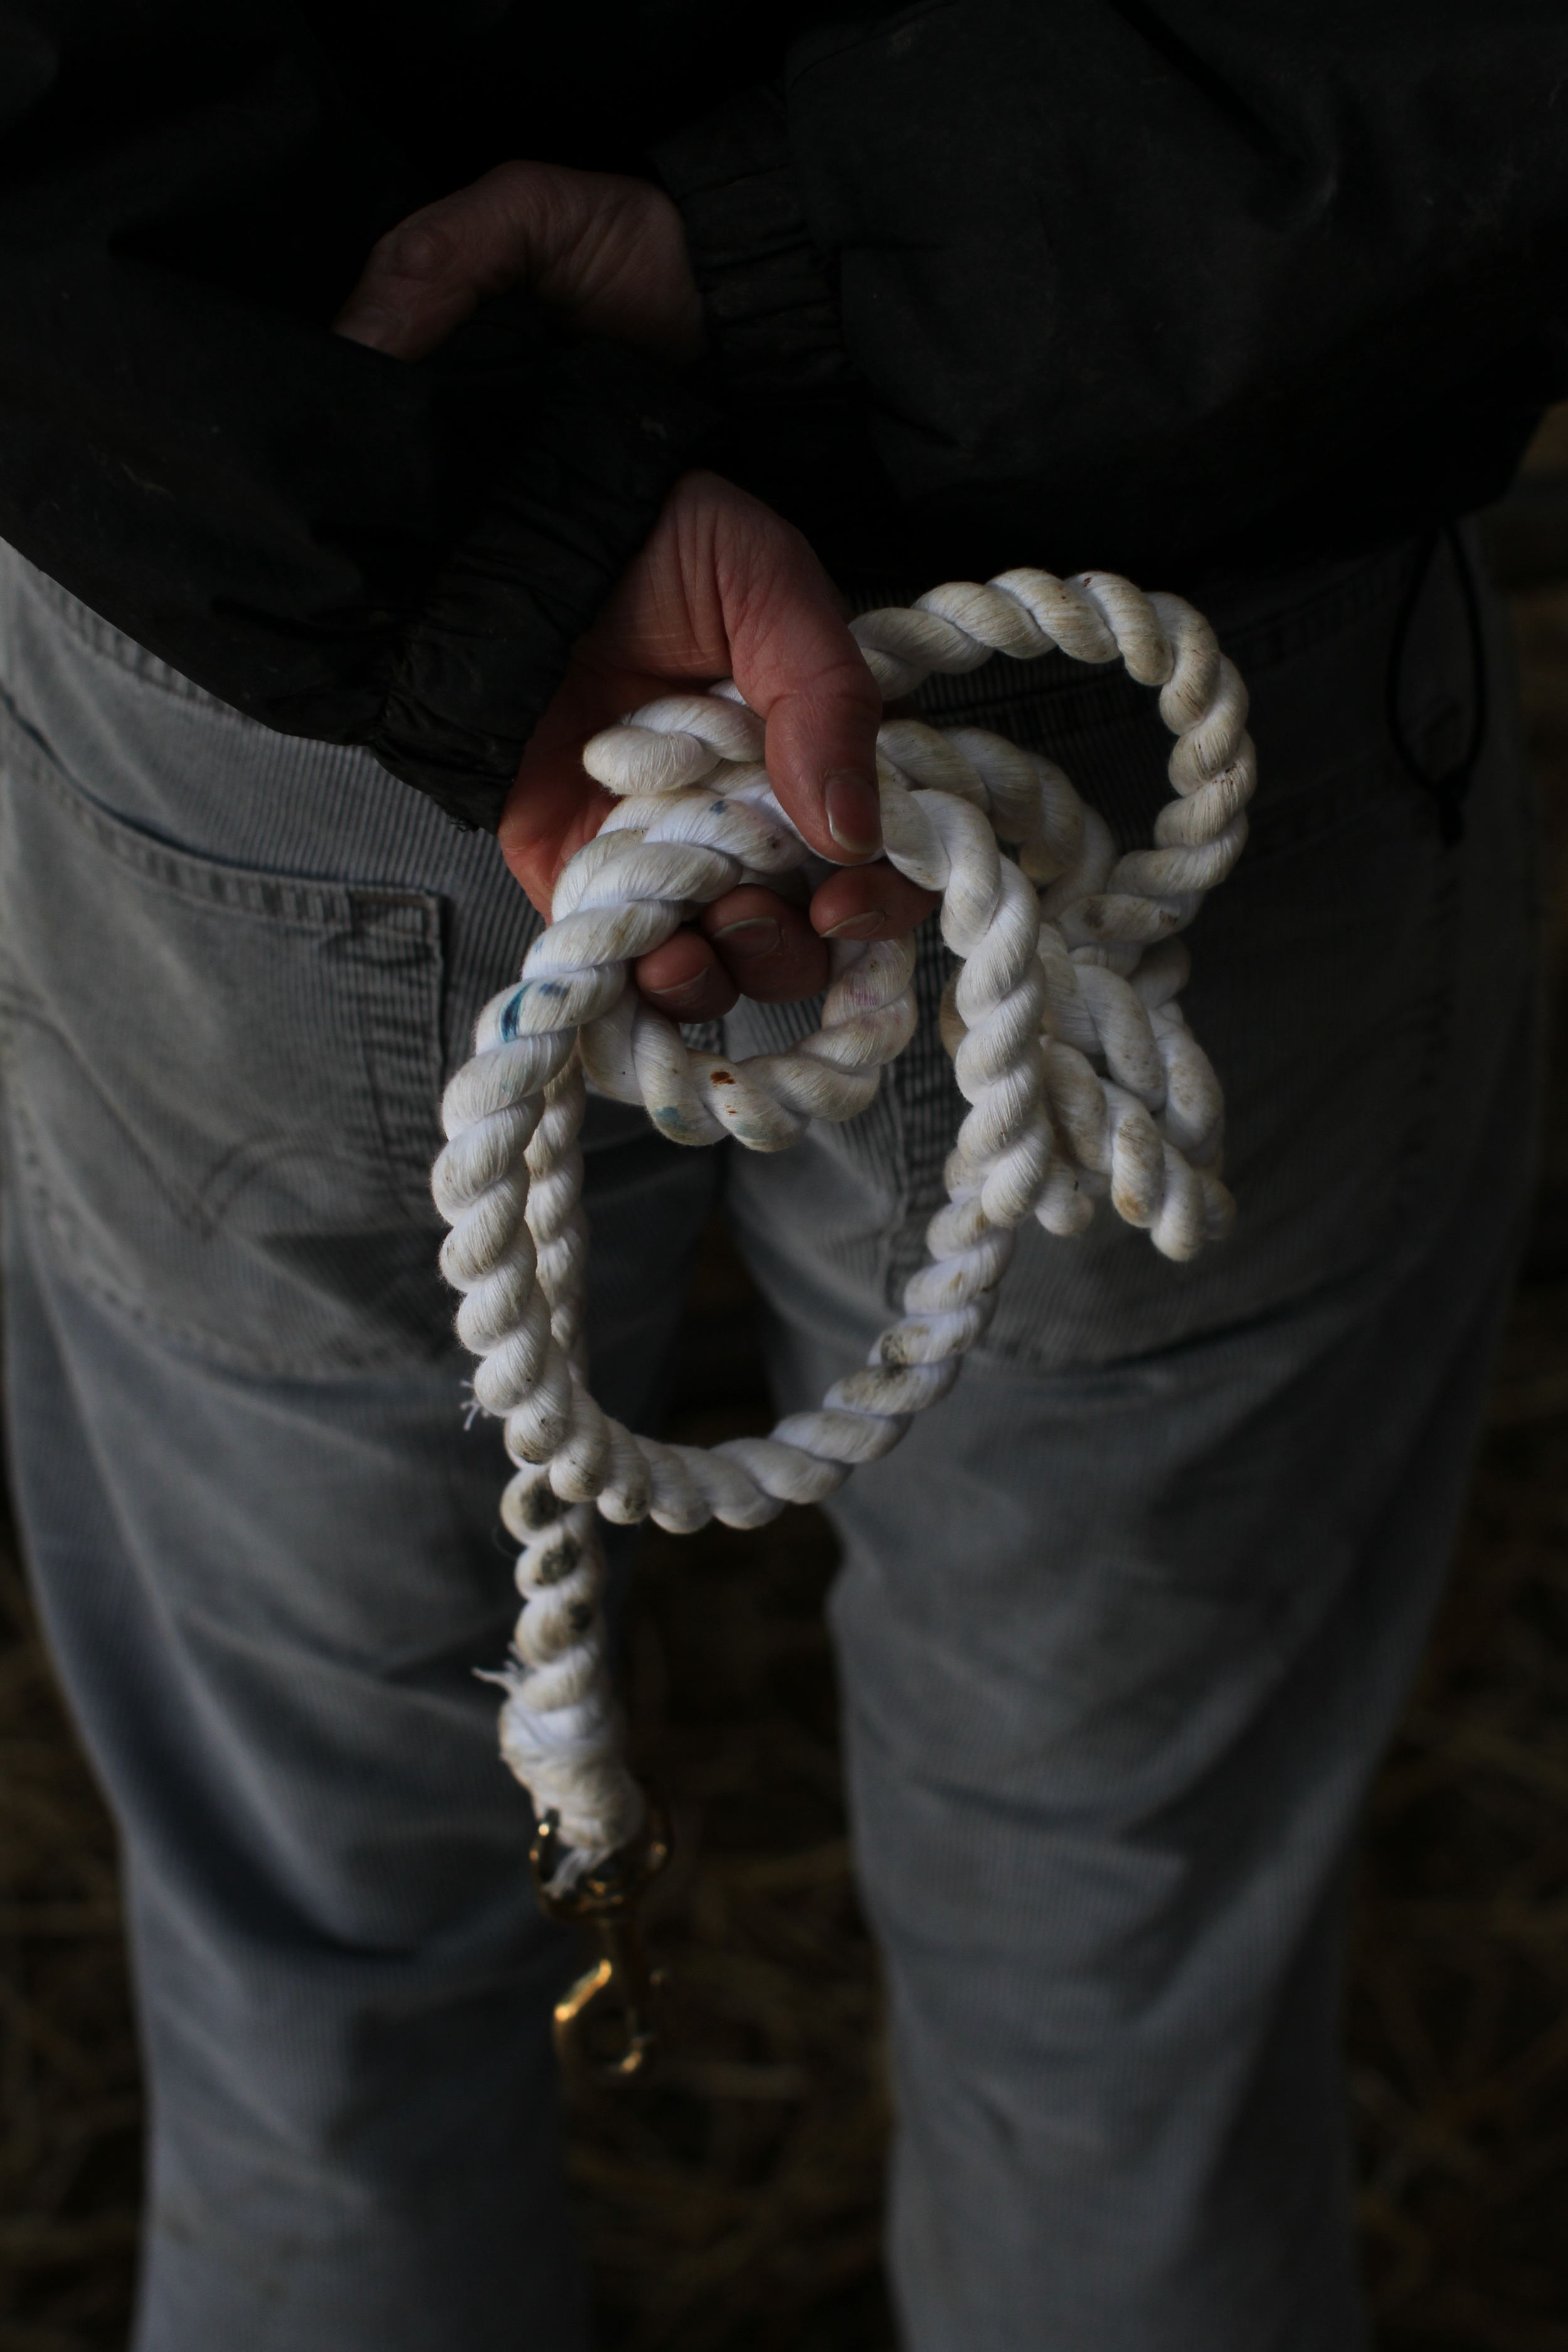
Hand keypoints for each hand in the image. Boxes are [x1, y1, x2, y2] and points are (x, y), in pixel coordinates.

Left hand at [335, 173, 935, 1015]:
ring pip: (729, 969)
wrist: (502, 546)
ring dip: (728, 974)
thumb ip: (827, 699)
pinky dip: (651, 989)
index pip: (880, 859)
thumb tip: (858, 832)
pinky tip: (653, 960)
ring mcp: (669, 862)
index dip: (882, 899)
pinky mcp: (586, 887)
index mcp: (815, 758)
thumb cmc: (647, 542)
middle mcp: (751, 825)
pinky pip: (631, 972)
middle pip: (809, 938)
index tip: (847, 898)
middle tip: (757, 910)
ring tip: (697, 936)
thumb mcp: (766, 586)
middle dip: (793, 948)